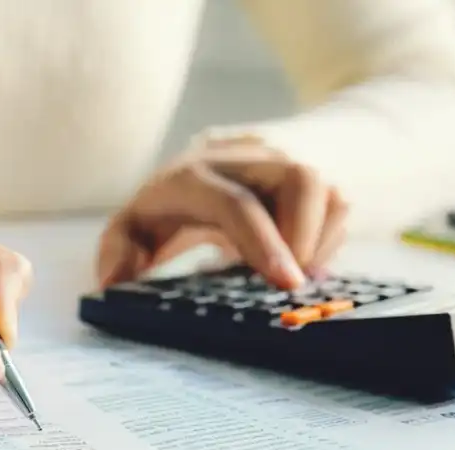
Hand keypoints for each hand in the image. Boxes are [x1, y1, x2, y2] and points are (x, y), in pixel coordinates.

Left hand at [97, 140, 347, 288]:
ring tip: (289, 271)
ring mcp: (284, 160)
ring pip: (328, 191)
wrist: (215, 161)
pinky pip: (341, 205)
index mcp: (192, 174)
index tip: (284, 283)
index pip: (235, 201)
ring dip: (317, 240)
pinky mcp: (314, 170)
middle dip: (304, 238)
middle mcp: (244, 158)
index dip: (262, 241)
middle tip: (293, 286)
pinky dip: (326, 240)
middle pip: (299, 179)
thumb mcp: (136, 225)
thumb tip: (113, 284)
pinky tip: (298, 257)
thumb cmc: (170, 206)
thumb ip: (120, 252)